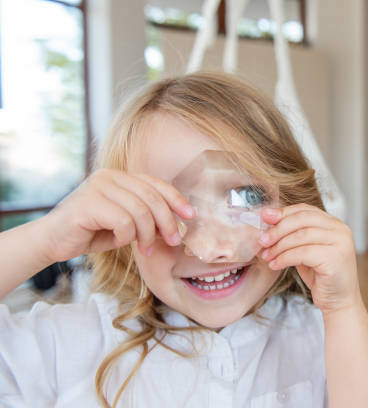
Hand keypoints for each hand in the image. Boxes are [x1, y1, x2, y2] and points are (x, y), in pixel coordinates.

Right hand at [39, 169, 193, 262]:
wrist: (53, 241)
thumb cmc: (92, 232)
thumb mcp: (126, 222)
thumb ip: (147, 217)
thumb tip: (178, 224)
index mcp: (120, 176)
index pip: (156, 183)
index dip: (176, 199)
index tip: (190, 216)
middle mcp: (109, 176)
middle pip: (152, 197)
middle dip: (167, 222)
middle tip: (172, 241)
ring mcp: (97, 186)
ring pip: (140, 210)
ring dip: (147, 234)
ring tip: (144, 248)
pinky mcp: (88, 202)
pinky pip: (123, 221)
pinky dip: (126, 236)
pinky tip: (117, 242)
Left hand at [259, 204, 361, 315]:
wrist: (339, 302)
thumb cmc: (321, 276)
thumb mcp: (305, 250)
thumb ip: (293, 235)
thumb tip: (268, 219)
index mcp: (334, 224)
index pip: (305, 210)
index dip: (284, 212)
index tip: (264, 217)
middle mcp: (340, 230)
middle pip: (302, 220)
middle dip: (278, 229)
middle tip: (262, 240)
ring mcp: (340, 243)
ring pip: (301, 236)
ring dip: (279, 246)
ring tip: (267, 256)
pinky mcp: (335, 258)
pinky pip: (303, 253)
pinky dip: (284, 258)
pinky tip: (275, 265)